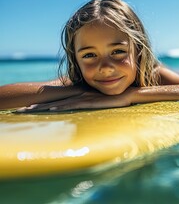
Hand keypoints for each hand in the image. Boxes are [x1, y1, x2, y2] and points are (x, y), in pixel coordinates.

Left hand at [16, 88, 134, 111]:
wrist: (127, 94)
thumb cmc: (115, 99)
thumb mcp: (99, 103)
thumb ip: (90, 105)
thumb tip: (84, 110)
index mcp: (80, 95)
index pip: (59, 100)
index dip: (45, 104)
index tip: (32, 108)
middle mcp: (79, 95)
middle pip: (55, 101)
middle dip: (39, 105)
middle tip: (23, 110)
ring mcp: (84, 98)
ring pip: (61, 103)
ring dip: (45, 107)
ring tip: (31, 111)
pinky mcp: (91, 102)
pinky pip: (74, 105)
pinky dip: (62, 107)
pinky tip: (52, 110)